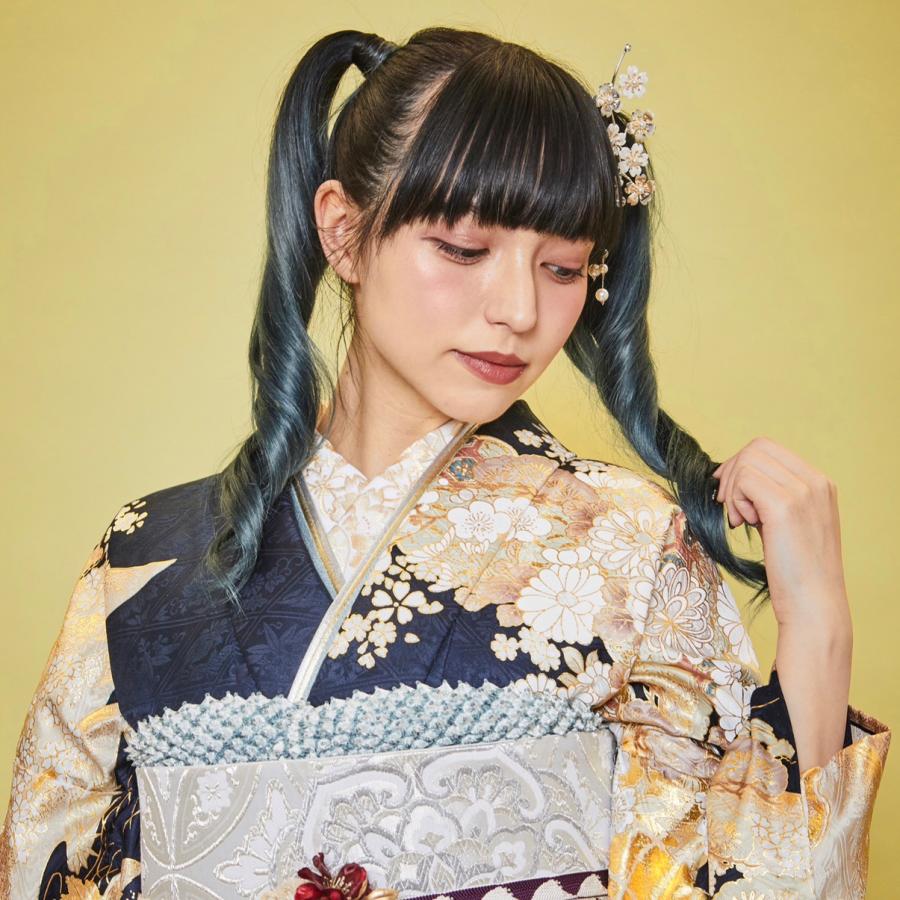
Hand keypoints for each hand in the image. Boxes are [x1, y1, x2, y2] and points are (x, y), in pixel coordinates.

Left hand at [711, 436, 849, 634]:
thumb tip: (733, 477)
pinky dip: (735, 500)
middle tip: (730, 507)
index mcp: (820, 483)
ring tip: (741, 520)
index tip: (729, 492)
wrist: (813, 603)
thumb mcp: (789, 522)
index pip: (768, 448)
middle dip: (733, 473)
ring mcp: (803, 492)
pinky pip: (744, 480)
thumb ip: (771, 496)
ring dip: (733, 490)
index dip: (740, 465)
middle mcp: (815, 482)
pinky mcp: (785, 506)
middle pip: (755, 448)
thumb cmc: (796, 569)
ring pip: (747, 462)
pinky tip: (742, 524)